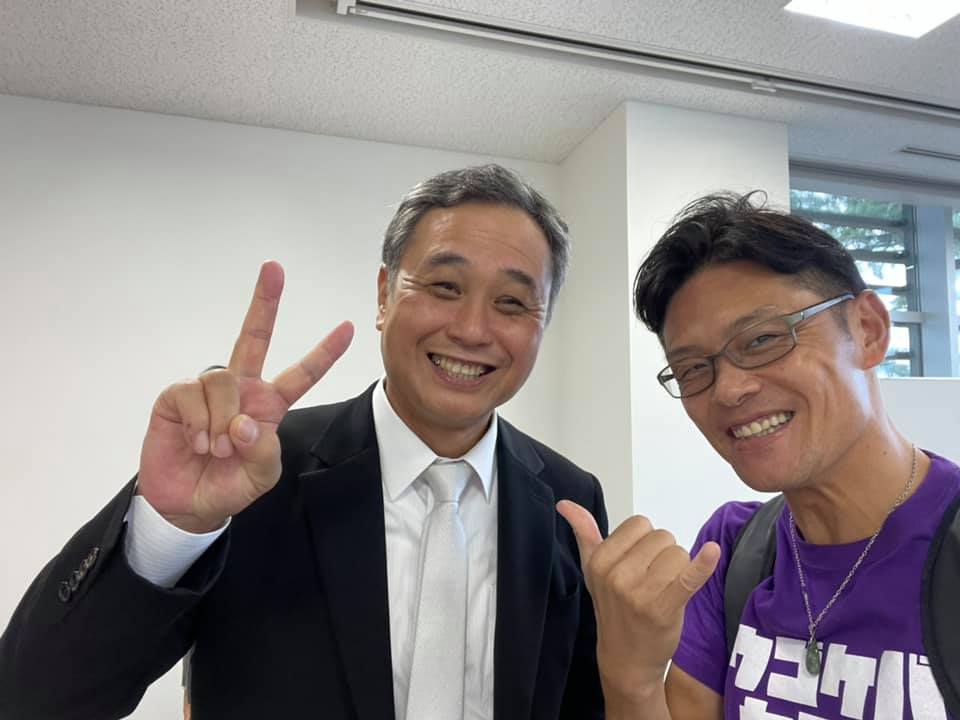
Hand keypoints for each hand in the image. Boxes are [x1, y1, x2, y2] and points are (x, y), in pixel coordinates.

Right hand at [137, 261, 353, 532]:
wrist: (187, 504)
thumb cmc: (228, 485)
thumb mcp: (260, 476)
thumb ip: (264, 452)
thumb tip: (245, 423)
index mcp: (269, 405)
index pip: (302, 374)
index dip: (325, 352)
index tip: (349, 328)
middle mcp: (242, 390)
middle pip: (254, 337)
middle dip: (264, 302)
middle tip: (274, 268)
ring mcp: (209, 390)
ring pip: (223, 380)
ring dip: (221, 421)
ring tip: (217, 449)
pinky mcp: (177, 396)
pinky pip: (192, 394)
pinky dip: (198, 423)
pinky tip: (197, 442)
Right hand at [557, 501, 719, 706]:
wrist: (626, 659)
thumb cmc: (613, 608)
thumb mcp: (592, 570)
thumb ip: (583, 532)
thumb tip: (564, 503)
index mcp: (599, 560)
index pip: (640, 523)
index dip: (645, 541)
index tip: (637, 563)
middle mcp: (617, 574)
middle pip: (662, 536)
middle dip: (663, 555)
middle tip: (651, 581)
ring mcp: (640, 592)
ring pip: (679, 553)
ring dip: (679, 570)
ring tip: (664, 591)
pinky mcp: (665, 607)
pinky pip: (689, 576)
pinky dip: (704, 564)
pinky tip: (713, 552)